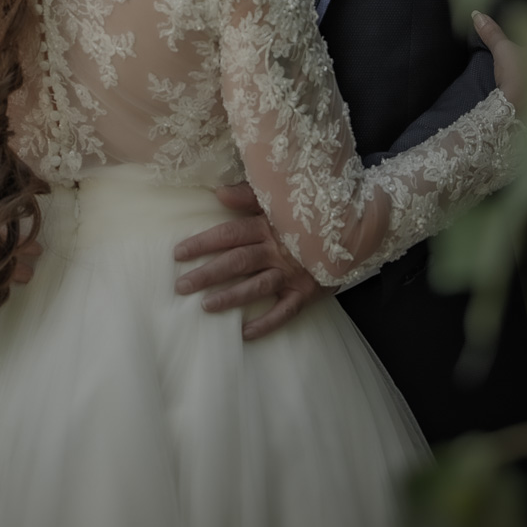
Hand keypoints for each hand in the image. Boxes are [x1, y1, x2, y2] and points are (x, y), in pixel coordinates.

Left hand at [174, 183, 322, 341]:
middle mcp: (277, 250)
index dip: (203, 243)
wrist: (348, 231)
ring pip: (258, 286)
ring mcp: (293, 272)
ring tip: (206, 306)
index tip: (178, 254)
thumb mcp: (278, 201)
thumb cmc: (305, 216)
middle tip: (181, 286)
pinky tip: (246, 333)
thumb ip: (248, 196)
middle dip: (208, 274)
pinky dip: (267, 323)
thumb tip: (219, 193)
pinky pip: (286, 311)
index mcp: (267, 226)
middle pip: (238, 261)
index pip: (230, 234)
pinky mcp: (306, 292)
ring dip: (232, 297)